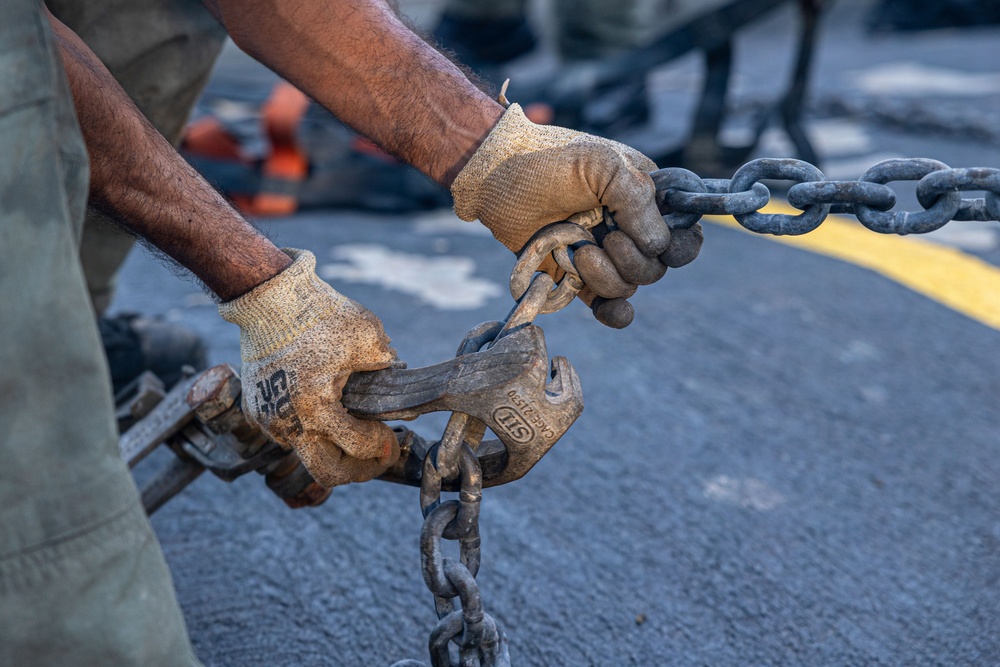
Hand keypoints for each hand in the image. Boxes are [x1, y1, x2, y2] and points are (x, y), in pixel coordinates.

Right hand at [219, 249, 398, 487]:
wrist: (268, 297)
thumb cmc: (319, 314)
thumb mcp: (368, 336)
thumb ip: (385, 365)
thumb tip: (396, 376)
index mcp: (317, 407)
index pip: (358, 447)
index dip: (381, 447)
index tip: (390, 435)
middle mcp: (289, 422)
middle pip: (327, 473)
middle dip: (358, 470)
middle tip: (378, 455)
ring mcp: (268, 420)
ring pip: (306, 452)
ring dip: (332, 448)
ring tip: (353, 430)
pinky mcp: (255, 410)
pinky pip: (287, 432)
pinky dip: (309, 429)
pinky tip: (325, 411)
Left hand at [450, 103, 698, 325]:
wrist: (497, 179)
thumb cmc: (550, 161)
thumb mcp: (602, 164)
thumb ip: (637, 199)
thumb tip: (659, 246)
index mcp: (646, 199)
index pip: (684, 232)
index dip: (681, 245)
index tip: (659, 243)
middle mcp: (628, 230)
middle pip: (657, 267)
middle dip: (633, 260)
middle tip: (605, 237)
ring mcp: (603, 255)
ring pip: (629, 286)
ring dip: (609, 277)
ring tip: (578, 253)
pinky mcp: (576, 278)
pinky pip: (608, 306)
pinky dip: (614, 312)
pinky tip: (610, 309)